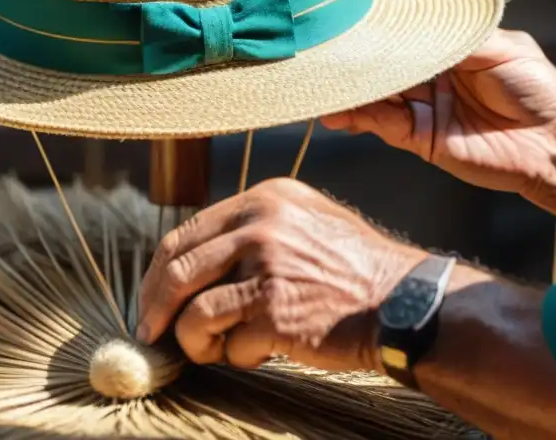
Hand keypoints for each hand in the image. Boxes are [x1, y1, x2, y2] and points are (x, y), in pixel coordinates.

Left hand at [136, 177, 424, 372]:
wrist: (405, 301)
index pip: (186, 233)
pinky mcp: (274, 310)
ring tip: (210, 350)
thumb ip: (252, 230)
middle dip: (155, 308)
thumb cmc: (354, 270)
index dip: (158, 272)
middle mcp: (260, 224)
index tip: (152, 298)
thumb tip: (194, 262)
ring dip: (192, 340)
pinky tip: (254, 354)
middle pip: (176, 268)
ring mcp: (266, 265)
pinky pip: (224, 341)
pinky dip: (231, 355)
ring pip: (191, 310)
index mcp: (264, 198)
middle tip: (150, 333)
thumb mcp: (303, 223)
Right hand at [320, 29, 555, 224]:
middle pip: (381, 64)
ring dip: (347, 90)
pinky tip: (336, 112)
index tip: (350, 18)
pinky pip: (380, 123)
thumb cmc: (537, 91)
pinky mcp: (415, 136)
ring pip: (373, 94)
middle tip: (323, 49)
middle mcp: (426, 76)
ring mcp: (418, 106)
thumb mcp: (505, 47)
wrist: (553, 144)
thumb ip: (460, 36)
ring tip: (320, 82)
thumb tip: (417, 24)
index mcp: (447, 50)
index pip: (404, 35)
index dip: (380, 28)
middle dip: (354, 58)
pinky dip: (357, 118)